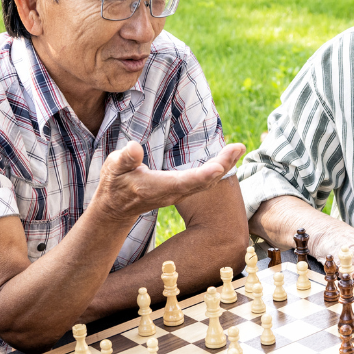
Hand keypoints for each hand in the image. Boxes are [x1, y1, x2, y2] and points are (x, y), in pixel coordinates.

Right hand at [96, 141, 245, 222]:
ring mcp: (180, 192)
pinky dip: (218, 169)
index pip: (186, 181)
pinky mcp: (182, 190)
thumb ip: (126, 159)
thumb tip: (134, 148)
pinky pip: (205, 181)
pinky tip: (227, 158)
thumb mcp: (115, 168)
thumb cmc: (115, 184)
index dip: (204, 174)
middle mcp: (174, 192)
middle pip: (204, 181)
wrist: (116, 207)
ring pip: (208, 181)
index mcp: (160, 187)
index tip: (221, 166)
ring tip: (238, 148)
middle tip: (239, 147)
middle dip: (223, 164)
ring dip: (225, 165)